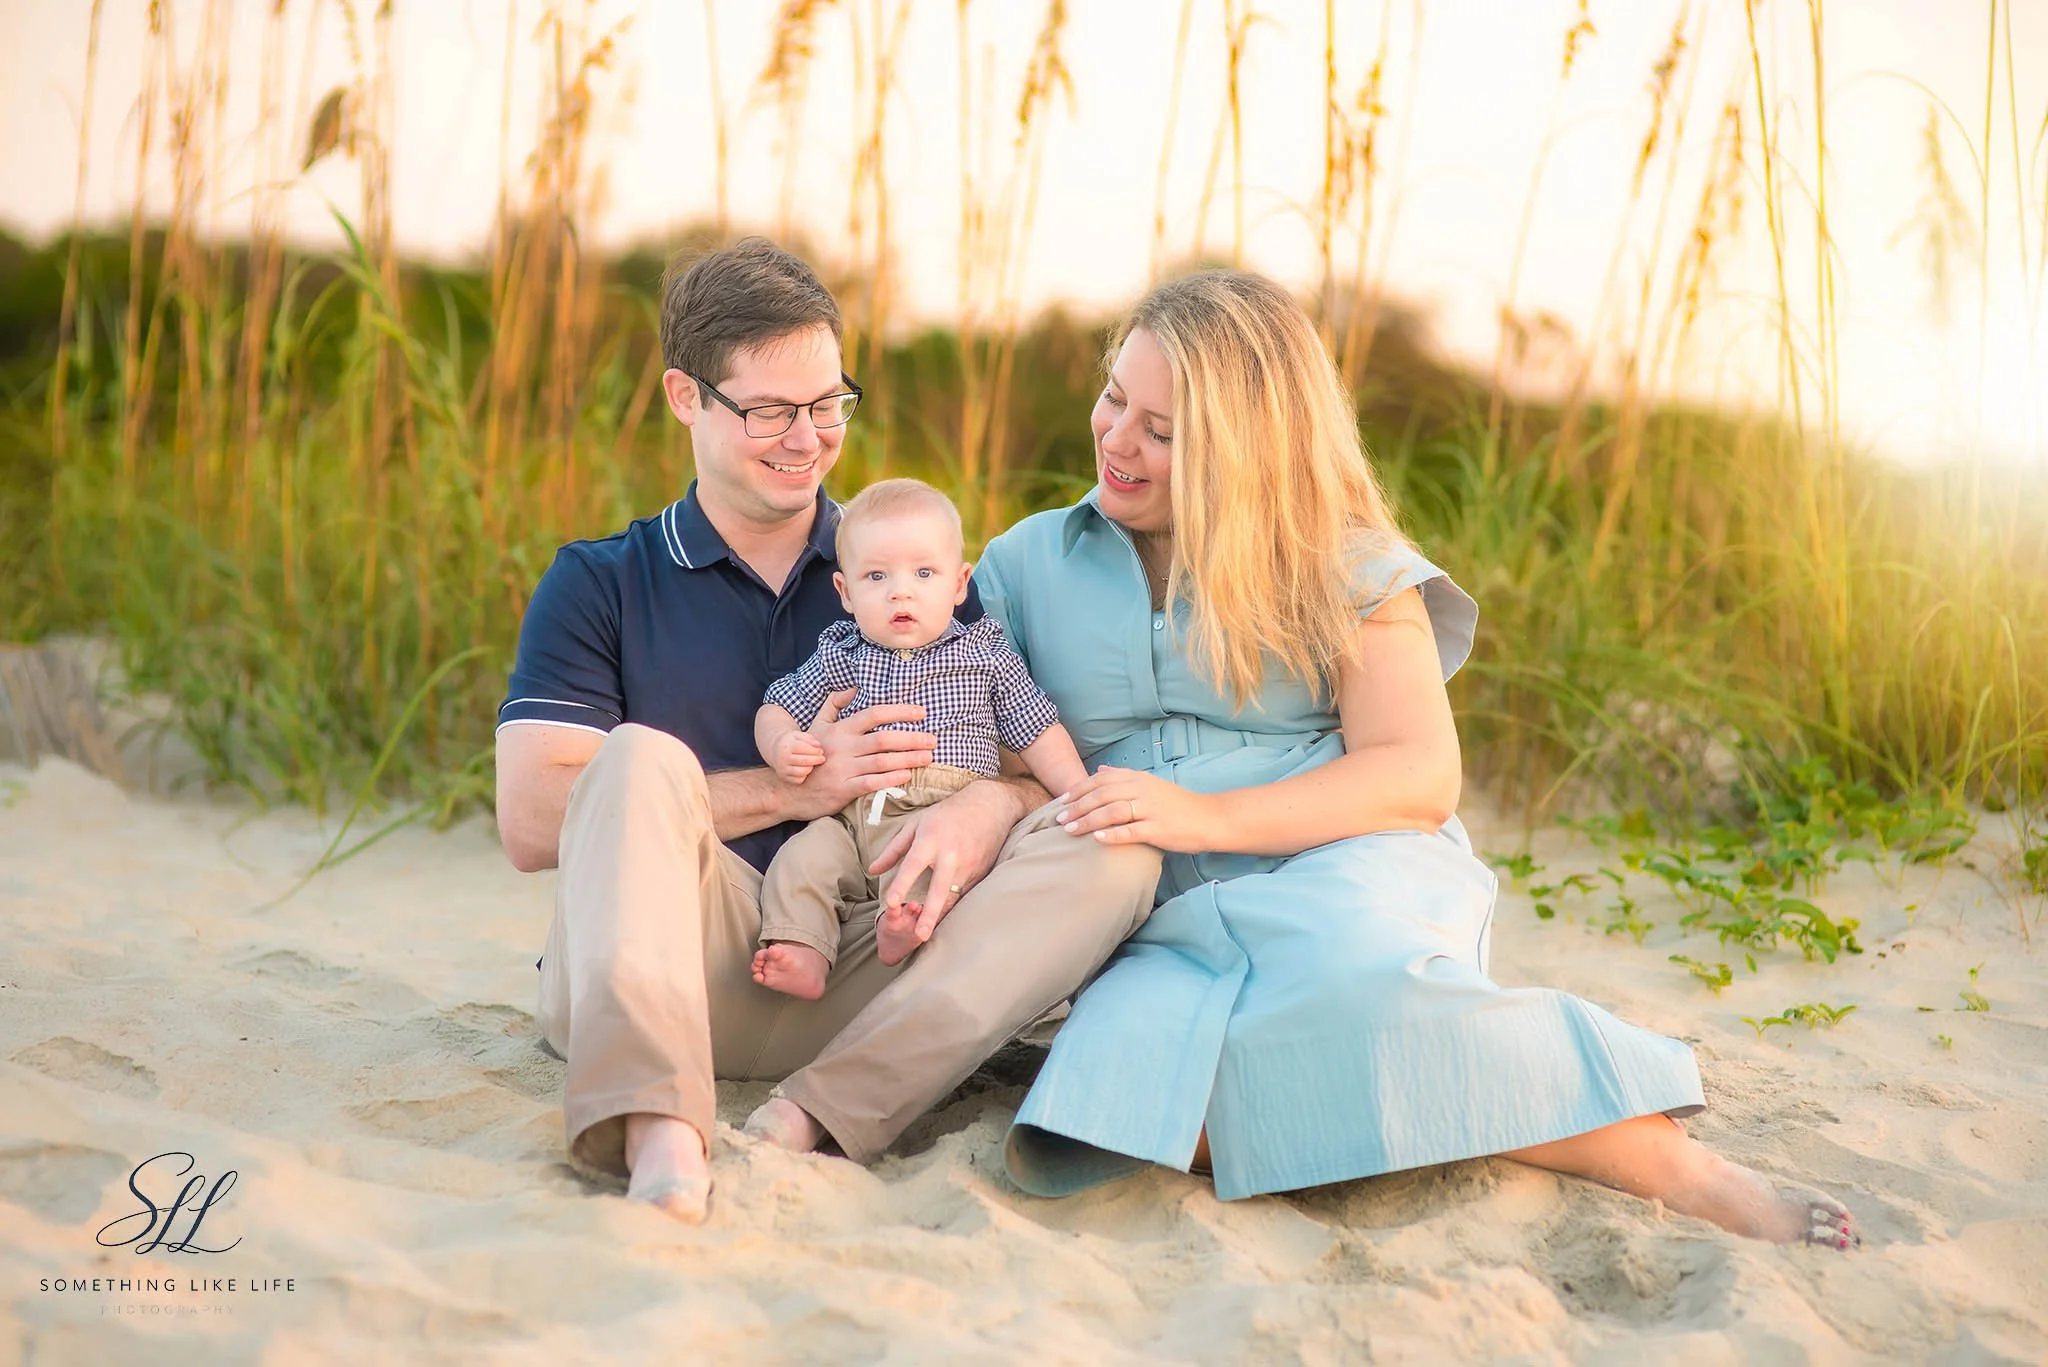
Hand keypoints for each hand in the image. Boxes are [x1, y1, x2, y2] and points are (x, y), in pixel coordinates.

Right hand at [768, 730, 825, 783]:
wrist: (775, 750)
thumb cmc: (790, 742)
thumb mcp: (797, 735)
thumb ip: (809, 738)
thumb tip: (818, 746)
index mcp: (786, 746)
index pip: (803, 748)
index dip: (814, 750)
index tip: (820, 751)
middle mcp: (783, 758)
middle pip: (803, 761)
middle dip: (816, 760)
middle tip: (822, 758)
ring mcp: (782, 769)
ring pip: (801, 772)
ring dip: (810, 768)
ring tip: (813, 764)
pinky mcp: (784, 777)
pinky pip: (798, 780)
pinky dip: (805, 775)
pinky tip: (806, 769)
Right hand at [788, 689, 935, 820]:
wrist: (789, 789)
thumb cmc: (808, 755)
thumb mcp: (816, 726)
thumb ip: (834, 705)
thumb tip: (853, 687)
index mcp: (840, 729)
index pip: (874, 714)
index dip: (899, 711)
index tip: (921, 712)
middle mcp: (843, 747)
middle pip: (883, 739)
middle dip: (912, 738)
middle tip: (932, 740)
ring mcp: (844, 769)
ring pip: (881, 761)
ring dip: (908, 759)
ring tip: (927, 757)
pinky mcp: (844, 790)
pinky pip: (872, 783)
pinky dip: (891, 779)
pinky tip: (907, 775)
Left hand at [867, 780, 1027, 946]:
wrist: (989, 806)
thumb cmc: (947, 814)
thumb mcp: (916, 824)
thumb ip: (894, 849)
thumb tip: (873, 870)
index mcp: (931, 840)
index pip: (912, 866)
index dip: (901, 885)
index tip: (891, 903)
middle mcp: (950, 855)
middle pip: (939, 890)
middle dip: (930, 914)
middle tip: (920, 936)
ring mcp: (968, 865)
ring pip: (953, 897)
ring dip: (941, 915)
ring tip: (927, 933)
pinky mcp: (980, 873)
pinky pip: (964, 894)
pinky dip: (953, 906)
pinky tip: (944, 918)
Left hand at [1055, 766, 1216, 853]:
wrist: (1209, 818)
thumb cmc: (1177, 804)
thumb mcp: (1151, 784)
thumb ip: (1124, 776)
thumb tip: (1100, 770)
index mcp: (1138, 779)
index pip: (1101, 781)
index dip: (1079, 790)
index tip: (1062, 801)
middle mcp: (1142, 790)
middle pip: (1101, 795)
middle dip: (1077, 807)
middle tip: (1058, 819)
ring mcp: (1150, 810)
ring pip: (1111, 812)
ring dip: (1087, 821)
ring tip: (1070, 830)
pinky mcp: (1158, 829)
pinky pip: (1130, 831)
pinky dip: (1111, 835)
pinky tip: (1096, 839)